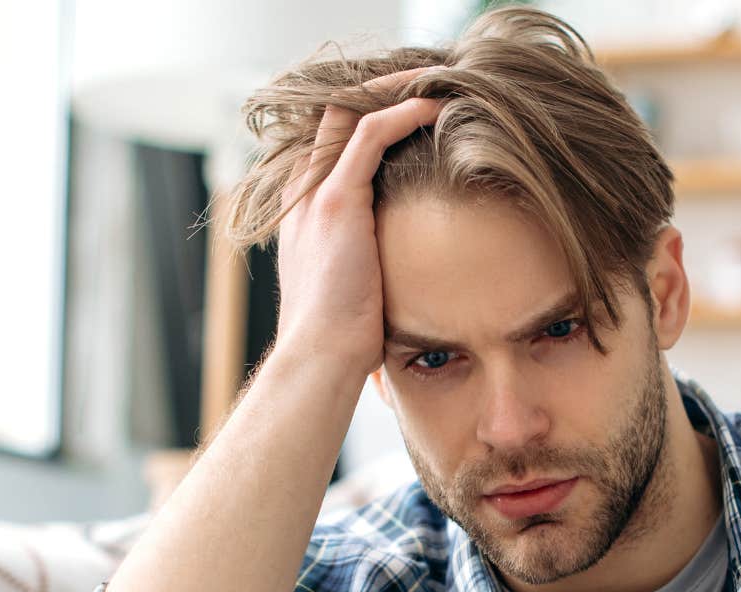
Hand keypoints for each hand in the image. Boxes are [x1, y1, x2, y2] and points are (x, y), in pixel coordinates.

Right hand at [271, 67, 443, 382]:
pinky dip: (403, 112)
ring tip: (438, 82)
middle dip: (379, 91)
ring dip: (395, 89)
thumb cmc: (344, 342)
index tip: (414, 108)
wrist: (320, 361)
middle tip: (428, 82)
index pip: (330, 142)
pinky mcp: (336, 202)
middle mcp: (302, 195)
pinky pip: (368, 134)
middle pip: (333, 114)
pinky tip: (436, 107)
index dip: (368, 115)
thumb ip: (373, 268)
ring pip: (349, 111)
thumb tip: (406, 278)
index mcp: (304, 213)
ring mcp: (314, 195)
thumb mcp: (359, 292)